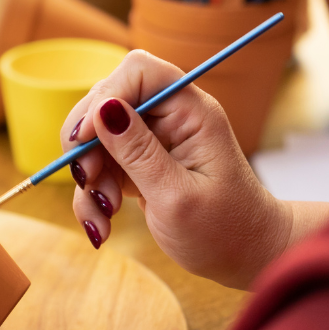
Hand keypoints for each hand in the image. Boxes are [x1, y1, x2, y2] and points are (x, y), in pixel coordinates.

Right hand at [61, 50, 292, 289]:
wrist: (244, 257)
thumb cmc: (224, 230)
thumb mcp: (176, 195)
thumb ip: (138, 152)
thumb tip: (102, 109)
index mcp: (191, 112)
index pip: (138, 72)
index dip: (103, 97)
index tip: (84, 140)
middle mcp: (172, 118)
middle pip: (107, 103)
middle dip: (88, 146)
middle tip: (89, 183)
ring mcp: (154, 141)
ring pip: (98, 141)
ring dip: (89, 181)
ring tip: (103, 217)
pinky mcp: (140, 165)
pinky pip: (103, 168)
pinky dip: (94, 197)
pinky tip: (103, 226)